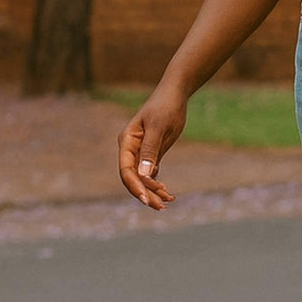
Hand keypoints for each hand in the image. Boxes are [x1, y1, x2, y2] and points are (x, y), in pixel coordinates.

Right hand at [117, 80, 187, 208]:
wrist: (175, 96)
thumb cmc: (165, 107)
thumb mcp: (159, 127)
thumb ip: (150, 150)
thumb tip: (144, 175)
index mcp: (127, 142)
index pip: (126, 170)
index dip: (134, 186)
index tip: (146, 200)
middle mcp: (130, 149)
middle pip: (133, 178)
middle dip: (145, 193)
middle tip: (161, 206)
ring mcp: (140, 153)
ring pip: (142, 179)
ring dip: (152, 191)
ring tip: (169, 201)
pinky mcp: (151, 155)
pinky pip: (150, 175)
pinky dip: (157, 185)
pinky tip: (168, 193)